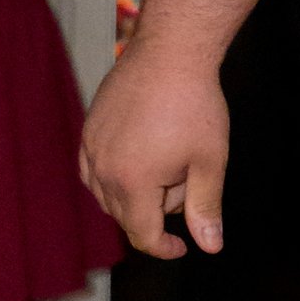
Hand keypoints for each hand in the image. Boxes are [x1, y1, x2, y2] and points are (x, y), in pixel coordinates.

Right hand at [81, 37, 229, 254]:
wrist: (171, 53)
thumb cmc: (194, 105)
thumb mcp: (209, 162)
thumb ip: (206, 207)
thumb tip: (210, 246)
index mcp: (132, 183)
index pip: (143, 234)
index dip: (165, 248)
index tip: (183, 246)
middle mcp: (103, 169)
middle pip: (125, 215)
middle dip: (157, 211)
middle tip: (186, 178)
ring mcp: (91, 147)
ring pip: (106, 194)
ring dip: (134, 195)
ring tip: (167, 164)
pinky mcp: (88, 129)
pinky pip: (91, 170)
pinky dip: (111, 177)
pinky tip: (137, 161)